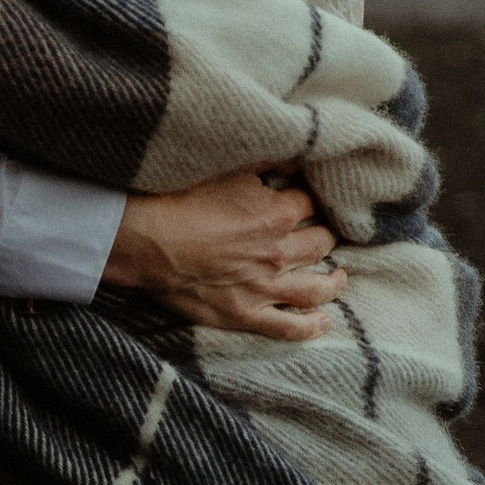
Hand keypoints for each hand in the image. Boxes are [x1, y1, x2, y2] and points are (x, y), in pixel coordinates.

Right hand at [104, 171, 343, 339]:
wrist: (145, 241)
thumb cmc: (178, 200)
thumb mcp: (224, 169)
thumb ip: (263, 163)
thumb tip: (291, 157)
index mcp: (277, 212)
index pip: (311, 202)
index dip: (310, 198)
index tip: (308, 198)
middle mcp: (279, 251)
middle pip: (321, 242)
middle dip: (325, 235)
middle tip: (323, 233)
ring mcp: (265, 287)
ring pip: (317, 288)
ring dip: (334, 281)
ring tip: (339, 276)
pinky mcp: (246, 314)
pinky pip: (290, 327)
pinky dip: (312, 325)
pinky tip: (324, 320)